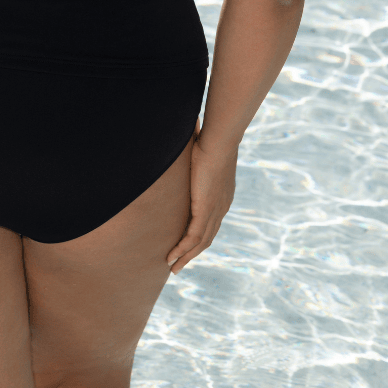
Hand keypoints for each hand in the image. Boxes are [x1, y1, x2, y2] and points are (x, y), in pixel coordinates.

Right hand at [166, 128, 237, 273]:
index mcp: (222, 196)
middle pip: (207, 238)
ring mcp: (214, 211)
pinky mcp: (204, 210)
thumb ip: (195, 147)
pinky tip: (172, 257)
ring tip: (173, 266)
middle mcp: (221, 208)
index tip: (188, 245)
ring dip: (186, 256)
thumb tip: (189, 128)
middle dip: (192, 253)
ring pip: (200, 243)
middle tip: (178, 265)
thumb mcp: (201, 148)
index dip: (199, 235)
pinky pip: (192, 237)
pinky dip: (182, 249)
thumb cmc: (210, 139)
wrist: (220, 141)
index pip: (211, 222)